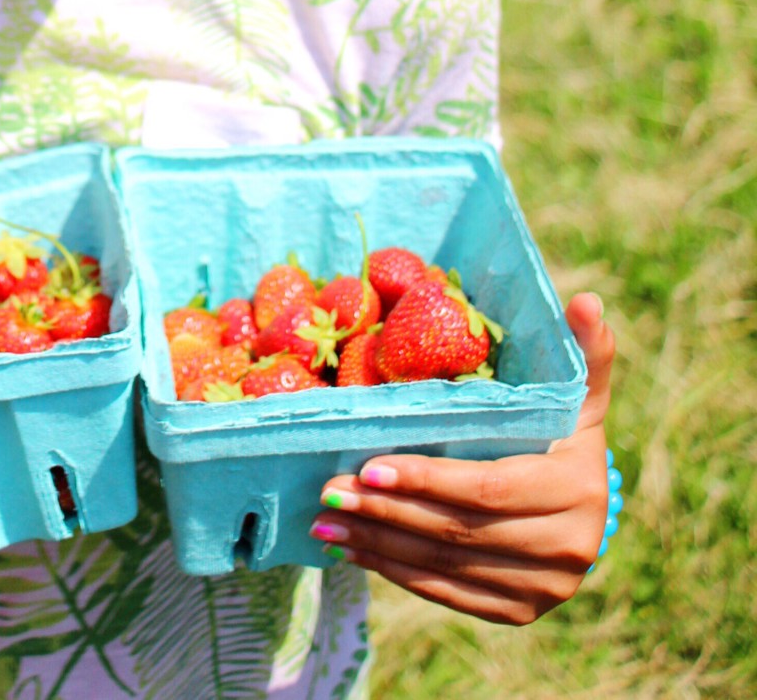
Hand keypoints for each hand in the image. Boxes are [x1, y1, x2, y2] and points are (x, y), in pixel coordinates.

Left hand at [311, 293, 614, 624]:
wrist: (586, 505)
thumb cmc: (565, 429)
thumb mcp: (578, 390)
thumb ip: (585, 348)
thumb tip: (586, 299)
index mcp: (577, 489)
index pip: (488, 488)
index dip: (427, 480)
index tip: (369, 466)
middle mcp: (568, 547)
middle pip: (458, 531)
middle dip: (386, 512)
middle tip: (329, 490)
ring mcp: (545, 588)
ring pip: (446, 567)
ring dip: (379, 545)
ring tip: (326, 520)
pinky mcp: (520, 611)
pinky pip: (448, 594)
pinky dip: (396, 573)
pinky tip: (354, 552)